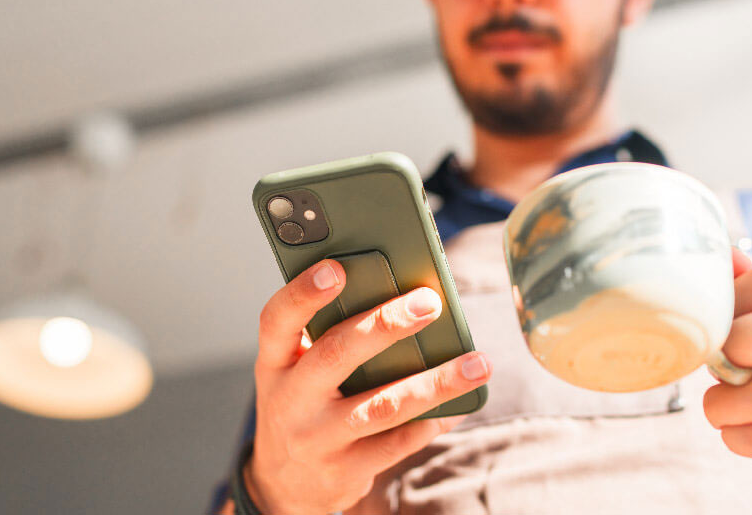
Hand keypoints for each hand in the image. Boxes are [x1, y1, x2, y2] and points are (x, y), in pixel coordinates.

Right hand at [246, 260, 490, 513]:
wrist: (284, 484)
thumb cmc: (303, 404)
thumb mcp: (295, 370)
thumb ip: (328, 334)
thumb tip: (400, 294)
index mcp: (275, 363)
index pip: (277, 320)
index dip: (303, 293)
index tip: (336, 269)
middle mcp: (290, 400)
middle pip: (336, 355)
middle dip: (385, 326)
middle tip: (429, 304)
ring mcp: (317, 439)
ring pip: (381, 406)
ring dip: (435, 383)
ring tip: (477, 363)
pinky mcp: (346, 471)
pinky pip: (399, 443)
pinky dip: (435, 420)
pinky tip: (461, 404)